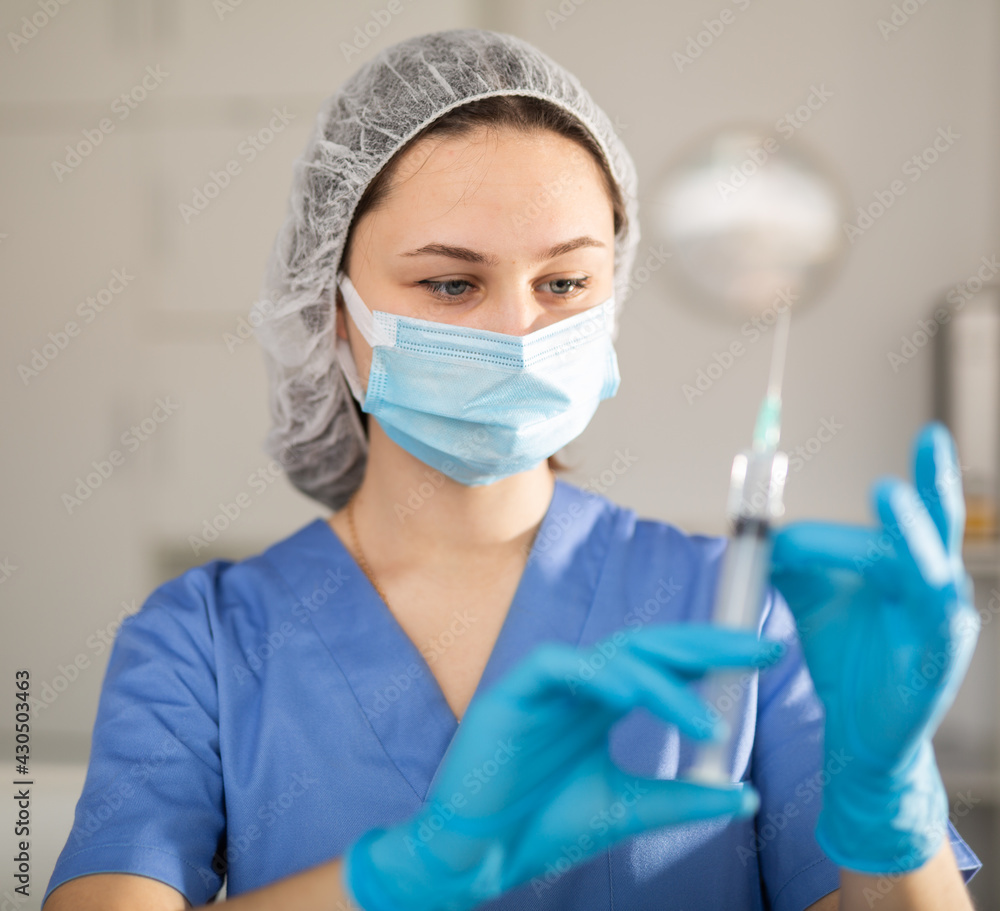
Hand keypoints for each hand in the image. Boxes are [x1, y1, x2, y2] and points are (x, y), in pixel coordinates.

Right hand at [342, 624, 785, 910]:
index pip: (662, 664)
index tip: (764, 654)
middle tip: (758, 647)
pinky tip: (632, 697)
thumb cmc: (542, 828)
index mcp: (601, 705)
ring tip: (704, 721)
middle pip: (646, 646)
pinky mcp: (513, 693)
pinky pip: (558, 666)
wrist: (477, 858)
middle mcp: (579, 687)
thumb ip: (681, 798)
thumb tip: (746, 795)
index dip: (711, 654)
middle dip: (703, 643)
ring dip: (662, 682)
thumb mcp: (626, 809)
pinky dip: (597, 676)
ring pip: (611, 656)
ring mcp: (547, 686)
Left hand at [769, 421, 978, 873]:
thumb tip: (758, 524)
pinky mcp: (937, 664)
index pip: (913, 509)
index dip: (920, 475)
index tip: (924, 433)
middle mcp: (934, 584)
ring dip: (910, 533)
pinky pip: (936, 629)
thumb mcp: (810, 592)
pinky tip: (930, 590)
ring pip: (931, 571)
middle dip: (937, 482)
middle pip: (939, 525)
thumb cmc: (844, 652)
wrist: (857, 728)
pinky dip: (926, 607)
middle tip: (931, 437)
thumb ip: (790, 554)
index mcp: (907, 561)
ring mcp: (941, 624)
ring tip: (888, 494)